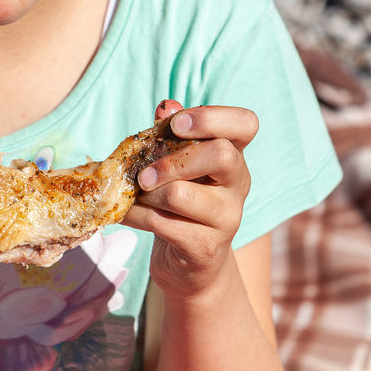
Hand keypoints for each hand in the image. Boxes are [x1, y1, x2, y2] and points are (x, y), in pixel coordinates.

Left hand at [122, 100, 257, 300]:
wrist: (190, 264)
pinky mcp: (205, 247)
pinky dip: (135, 215)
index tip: (177, 125)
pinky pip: (162, 223)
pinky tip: (125, 212)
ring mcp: (227, 218)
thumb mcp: (179, 162)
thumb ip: (173, 132)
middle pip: (221, 155)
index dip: (211, 117)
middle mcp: (238, 185)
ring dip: (146, 193)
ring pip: (181, 194)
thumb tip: (166, 106)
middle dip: (173, 159)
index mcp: (234, 154)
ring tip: (134, 195)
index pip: (246, 124)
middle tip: (145, 172)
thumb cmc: (182, 200)